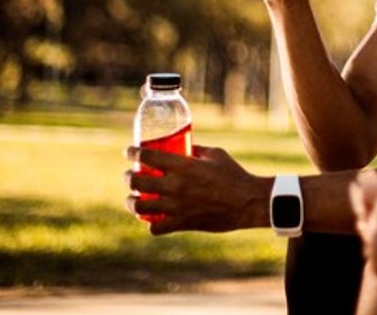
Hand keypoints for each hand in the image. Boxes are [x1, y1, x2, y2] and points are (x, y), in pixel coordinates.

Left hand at [124, 144, 269, 235]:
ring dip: (132, 202)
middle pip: (137, 181)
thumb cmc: (234, 175)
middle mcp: (175, 186)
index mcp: (183, 165)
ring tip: (134, 199)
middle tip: (130, 175)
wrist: (248, 203)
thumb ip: (196, 150)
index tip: (129, 151)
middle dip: (128, 177)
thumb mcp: (215, 154)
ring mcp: (177, 207)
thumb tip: (184, 147)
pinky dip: (151, 224)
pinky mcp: (182, 224)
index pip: (147, 156)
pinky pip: (155, 228)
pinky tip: (153, 219)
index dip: (133, 152)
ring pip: (140, 206)